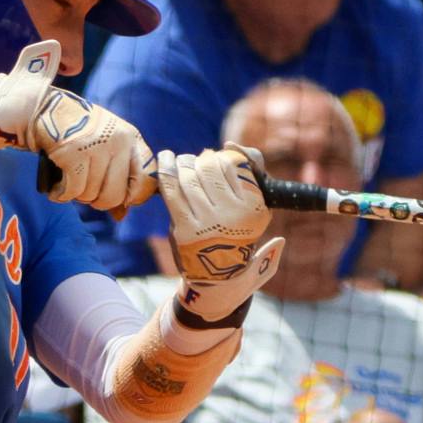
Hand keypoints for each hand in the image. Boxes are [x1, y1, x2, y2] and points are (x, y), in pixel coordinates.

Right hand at [0, 40, 155, 211]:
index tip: (120, 199)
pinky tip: (57, 190)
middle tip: (86, 195)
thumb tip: (121, 216)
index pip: (147, 178)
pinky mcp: (73, 154)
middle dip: (99, 202)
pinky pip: (73, 191)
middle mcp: (118, 141)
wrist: (46, 110)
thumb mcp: (106, 146)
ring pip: (92, 194)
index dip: (135, 196)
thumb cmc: (78, 133)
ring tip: (69, 184)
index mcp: (131, 138)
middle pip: (116, 195)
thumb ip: (117, 177)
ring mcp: (96, 147)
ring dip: (77, 196)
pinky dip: (62, 195)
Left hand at [161, 145, 284, 321]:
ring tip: (181, 163)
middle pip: (210, 167)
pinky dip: (166, 169)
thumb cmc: (236, 235)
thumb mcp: (256, 207)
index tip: (217, 159)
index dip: (223, 156)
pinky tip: (166, 159)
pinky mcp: (184, 229)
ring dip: (183, 163)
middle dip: (201, 160)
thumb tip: (231, 144)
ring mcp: (208, 223)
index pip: (236, 164)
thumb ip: (252, 171)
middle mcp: (234, 214)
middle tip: (196, 162)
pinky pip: (172, 189)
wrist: (218, 279)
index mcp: (255, 207)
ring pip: (189, 176)